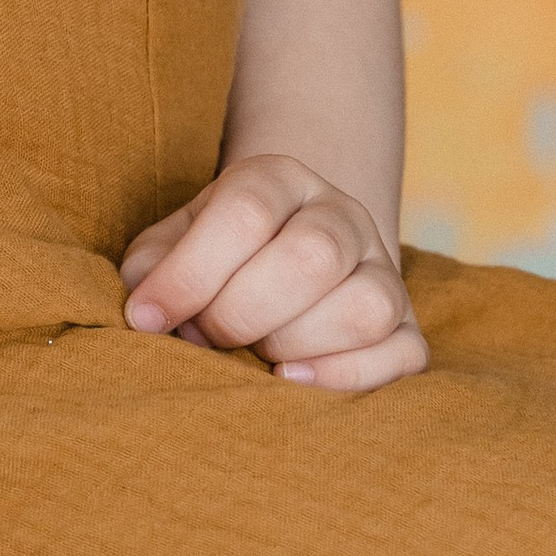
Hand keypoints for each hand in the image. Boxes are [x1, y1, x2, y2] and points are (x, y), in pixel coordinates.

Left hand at [118, 155, 427, 393]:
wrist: (287, 258)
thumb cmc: (217, 257)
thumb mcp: (175, 242)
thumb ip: (152, 267)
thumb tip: (146, 313)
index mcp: (279, 178)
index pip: (246, 212)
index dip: (189, 273)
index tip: (147, 318)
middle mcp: (342, 214)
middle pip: (312, 257)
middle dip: (240, 313)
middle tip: (204, 337)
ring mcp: (384, 269)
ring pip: (364, 307)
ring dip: (292, 344)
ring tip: (253, 352)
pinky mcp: (409, 326)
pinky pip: (401, 355)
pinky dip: (346, 377)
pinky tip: (292, 377)